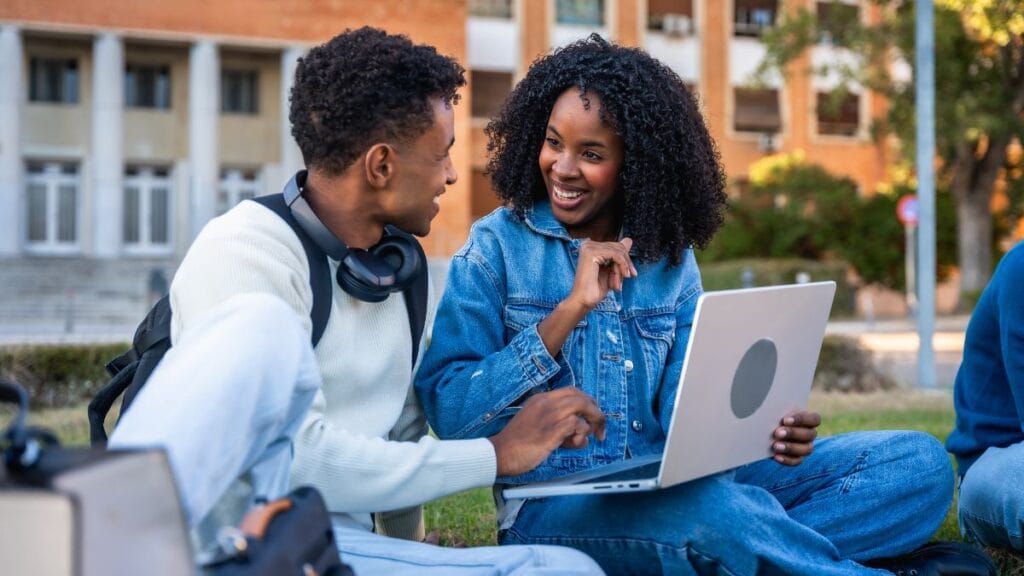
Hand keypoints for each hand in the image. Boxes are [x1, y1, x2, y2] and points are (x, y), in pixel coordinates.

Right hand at [488, 387, 606, 476]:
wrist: (500, 453)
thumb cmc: (516, 444)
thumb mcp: (536, 425)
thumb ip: (557, 425)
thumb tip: (580, 434)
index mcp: (541, 399)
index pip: (572, 391)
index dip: (587, 402)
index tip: (592, 416)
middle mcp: (546, 403)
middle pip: (581, 397)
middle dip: (596, 412)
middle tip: (599, 429)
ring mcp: (549, 415)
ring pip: (583, 407)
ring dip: (591, 423)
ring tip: (584, 439)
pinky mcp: (552, 430)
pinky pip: (578, 424)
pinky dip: (581, 434)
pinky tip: (574, 444)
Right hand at [567, 238, 636, 311]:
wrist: (583, 301)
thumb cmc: (595, 289)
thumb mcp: (612, 270)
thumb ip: (619, 256)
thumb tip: (629, 240)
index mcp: (591, 247)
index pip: (616, 246)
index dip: (626, 260)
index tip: (631, 274)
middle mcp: (588, 244)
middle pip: (618, 247)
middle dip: (625, 264)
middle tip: (628, 278)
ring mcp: (588, 247)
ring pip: (618, 252)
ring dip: (622, 269)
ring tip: (618, 283)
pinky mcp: (591, 253)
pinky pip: (616, 255)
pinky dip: (621, 267)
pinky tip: (620, 278)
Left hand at [771, 410, 820, 465]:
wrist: (767, 432)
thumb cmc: (775, 417)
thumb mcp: (777, 413)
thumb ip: (779, 412)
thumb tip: (772, 413)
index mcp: (809, 420)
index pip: (814, 419)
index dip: (801, 419)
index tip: (785, 420)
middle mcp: (810, 434)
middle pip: (810, 435)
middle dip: (793, 433)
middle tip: (778, 432)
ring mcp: (806, 447)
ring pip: (806, 449)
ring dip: (790, 448)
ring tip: (776, 446)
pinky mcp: (798, 457)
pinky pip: (796, 461)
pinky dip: (787, 459)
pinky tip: (776, 456)